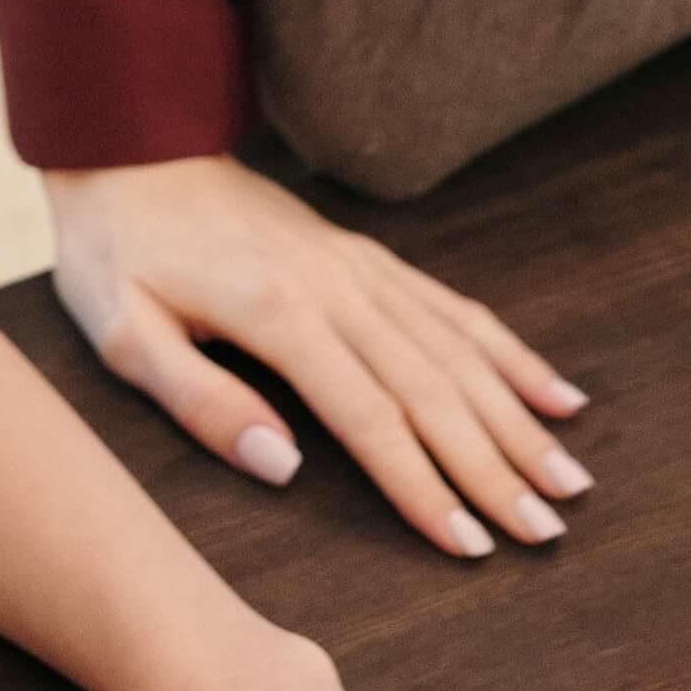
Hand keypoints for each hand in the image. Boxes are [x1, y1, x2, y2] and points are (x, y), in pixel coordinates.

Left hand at [45, 153, 589, 562]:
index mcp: (278, 312)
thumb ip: (201, 401)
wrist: (130, 144)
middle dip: (496, 467)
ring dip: (520, 417)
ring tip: (573, 477)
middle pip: (435, 390)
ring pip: (461, 350)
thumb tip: (283, 467)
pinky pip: (454, 308)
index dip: (424, 488)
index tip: (471, 545)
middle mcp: (338, 286)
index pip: (371, 419)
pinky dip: (511, 353)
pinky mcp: (368, 256)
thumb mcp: (123, 334)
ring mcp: (361, 267)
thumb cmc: (116, 250)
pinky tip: (557, 392)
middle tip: (548, 531)